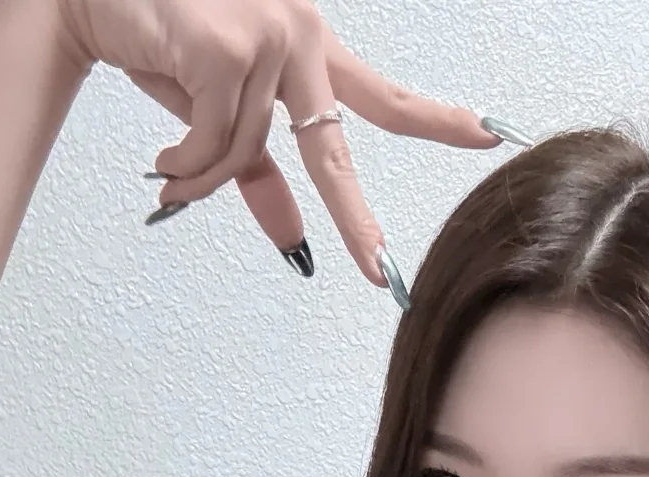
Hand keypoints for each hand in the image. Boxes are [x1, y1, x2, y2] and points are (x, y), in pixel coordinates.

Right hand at [53, 0, 503, 283]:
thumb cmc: (162, 40)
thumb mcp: (220, 109)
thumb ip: (263, 177)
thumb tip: (297, 247)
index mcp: (309, 46)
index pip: (381, 96)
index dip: (435, 120)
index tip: (487, 134)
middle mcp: (300, 33)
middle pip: (333, 151)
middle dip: (355, 219)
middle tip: (378, 271)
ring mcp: (268, 36)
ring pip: (250, 156)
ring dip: (204, 181)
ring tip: (170, 176)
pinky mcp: (226, 46)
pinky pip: (215, 145)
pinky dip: (185, 168)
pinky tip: (162, 161)